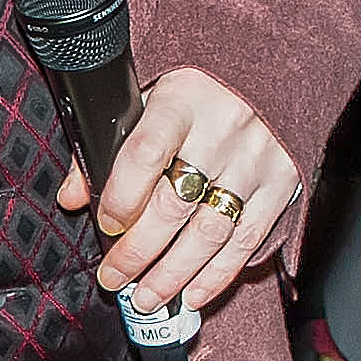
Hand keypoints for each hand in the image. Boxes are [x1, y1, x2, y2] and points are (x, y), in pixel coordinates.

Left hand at [54, 64, 296, 315]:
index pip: (145, 155)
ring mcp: (257, 160)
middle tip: (114, 277)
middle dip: (137, 252)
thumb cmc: (202, 84)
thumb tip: (76, 197)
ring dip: (173, 274)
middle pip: (174, 205)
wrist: (279, 62)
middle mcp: (224, 130)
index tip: (106, 224)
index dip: (122, 198)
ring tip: (145, 298)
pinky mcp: (284, 183)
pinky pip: (247, 239)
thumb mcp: (151, 94)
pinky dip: (218, 274)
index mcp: (183, 99)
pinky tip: (194, 294)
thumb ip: (111, 144)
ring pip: (209, 232)